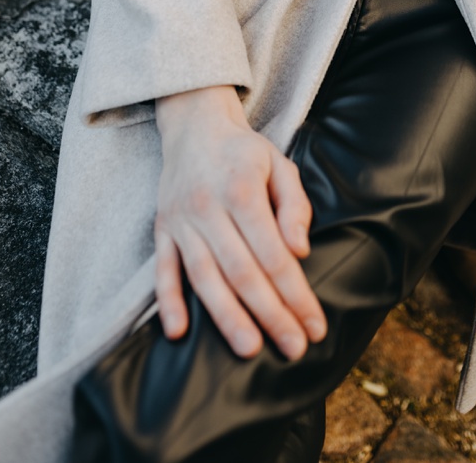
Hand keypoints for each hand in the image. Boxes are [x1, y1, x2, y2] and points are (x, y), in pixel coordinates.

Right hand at [153, 85, 326, 358]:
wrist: (195, 126)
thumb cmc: (246, 153)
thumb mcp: (281, 165)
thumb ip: (294, 206)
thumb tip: (300, 252)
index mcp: (243, 191)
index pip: (273, 254)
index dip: (295, 293)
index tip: (315, 324)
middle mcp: (209, 209)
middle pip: (242, 272)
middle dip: (270, 314)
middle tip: (293, 348)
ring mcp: (181, 222)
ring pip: (204, 277)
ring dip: (226, 317)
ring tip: (249, 349)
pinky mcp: (161, 230)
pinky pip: (162, 270)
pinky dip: (168, 301)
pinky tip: (179, 332)